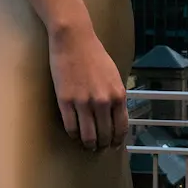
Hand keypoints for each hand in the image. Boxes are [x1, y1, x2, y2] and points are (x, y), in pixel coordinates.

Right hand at [47, 20, 130, 151]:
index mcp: (118, 95)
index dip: (117, 140)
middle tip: (98, 148)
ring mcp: (83, 103)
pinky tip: (74, 135)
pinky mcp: (66, 101)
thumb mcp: (114, 75)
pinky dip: (73, 135)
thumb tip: (115, 116)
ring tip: (86, 146)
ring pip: (88, 136)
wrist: (74, 40)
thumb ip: (116, 96)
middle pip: (104, 135)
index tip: (113, 145)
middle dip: (102, 145)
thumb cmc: (94, 54)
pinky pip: (71, 127)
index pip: (121, 128)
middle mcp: (103, 102)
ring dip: (88, 144)